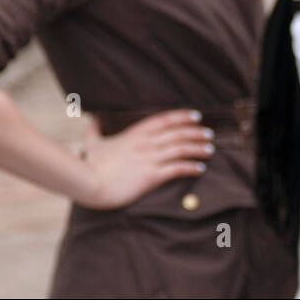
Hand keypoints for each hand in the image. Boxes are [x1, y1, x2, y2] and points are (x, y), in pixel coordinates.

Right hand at [76, 109, 213, 209]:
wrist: (89, 183)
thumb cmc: (91, 165)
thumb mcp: (92, 144)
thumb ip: (94, 131)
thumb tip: (91, 119)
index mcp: (134, 134)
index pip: (164, 120)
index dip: (182, 116)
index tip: (196, 116)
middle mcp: (145, 143)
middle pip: (177, 133)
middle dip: (196, 133)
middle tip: (209, 134)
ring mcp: (149, 159)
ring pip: (181, 149)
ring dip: (198, 148)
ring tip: (210, 150)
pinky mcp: (151, 176)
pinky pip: (176, 169)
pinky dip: (191, 168)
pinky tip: (200, 169)